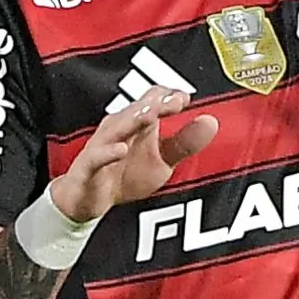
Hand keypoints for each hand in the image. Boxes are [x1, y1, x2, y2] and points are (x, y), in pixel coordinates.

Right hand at [47, 87, 218, 224]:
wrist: (87, 201)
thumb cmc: (124, 174)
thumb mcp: (161, 161)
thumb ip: (185, 143)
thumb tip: (211, 121)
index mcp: (135, 123)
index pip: (151, 100)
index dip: (168, 96)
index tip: (186, 98)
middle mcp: (117, 129)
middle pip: (136, 110)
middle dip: (155, 103)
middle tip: (176, 100)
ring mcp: (101, 147)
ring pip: (116, 128)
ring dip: (133, 120)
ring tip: (151, 114)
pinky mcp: (88, 168)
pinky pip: (96, 158)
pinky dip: (107, 153)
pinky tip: (121, 150)